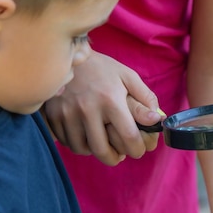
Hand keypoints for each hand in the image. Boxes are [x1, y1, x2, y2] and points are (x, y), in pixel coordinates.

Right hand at [44, 51, 162, 165]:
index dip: (137, 150)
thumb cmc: (102, 68)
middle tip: (120, 155)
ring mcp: (68, 114)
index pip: (128, 138)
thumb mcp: (127, 76)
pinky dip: (78, 144)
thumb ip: (145, 98)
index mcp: (111, 100)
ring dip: (95, 152)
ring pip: (83, 149)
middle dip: (115, 159)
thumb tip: (157, 119)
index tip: (138, 150)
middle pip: (103, 151)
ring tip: (103, 144)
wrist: (66, 53)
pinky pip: (67, 142)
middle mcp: (88, 109)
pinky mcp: (54, 116)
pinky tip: (86, 136)